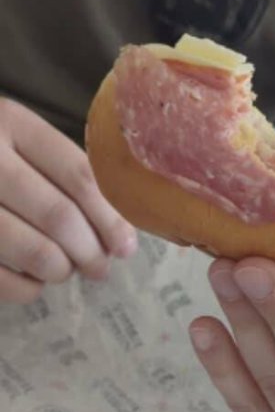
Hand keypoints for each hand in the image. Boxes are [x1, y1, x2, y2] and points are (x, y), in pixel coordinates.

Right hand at [0, 98, 136, 302]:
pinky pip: (2, 280)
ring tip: (65, 270)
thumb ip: (63, 171)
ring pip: (35, 251)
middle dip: (91, 251)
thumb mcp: (19, 139)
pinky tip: (33, 282)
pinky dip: (27, 288)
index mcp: (12, 123)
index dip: (109, 217)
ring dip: (61, 269)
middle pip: (59, 216)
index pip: (78, 175)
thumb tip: (117, 232)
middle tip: (100, 268)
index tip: (126, 245)